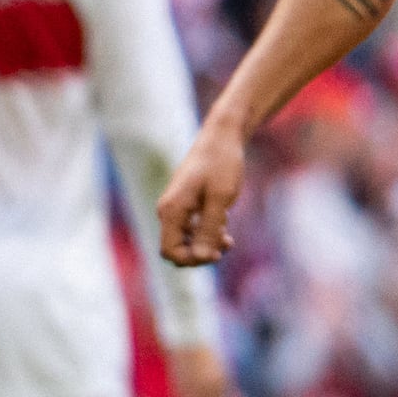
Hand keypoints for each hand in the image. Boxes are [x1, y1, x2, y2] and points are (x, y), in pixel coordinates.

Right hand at [156, 119, 249, 268]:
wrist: (223, 137)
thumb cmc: (222, 163)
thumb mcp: (221, 197)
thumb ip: (209, 228)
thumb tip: (201, 258)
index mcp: (171, 210)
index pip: (170, 251)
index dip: (192, 259)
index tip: (217, 252)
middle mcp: (169, 211)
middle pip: (176, 249)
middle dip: (200, 254)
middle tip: (226, 244)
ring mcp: (178, 208)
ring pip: (186, 241)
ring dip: (206, 245)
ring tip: (228, 239)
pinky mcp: (189, 205)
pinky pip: (193, 230)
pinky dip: (208, 234)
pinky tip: (225, 229)